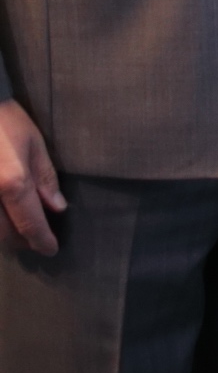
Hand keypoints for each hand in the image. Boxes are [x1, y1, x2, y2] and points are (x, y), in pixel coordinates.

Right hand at [0, 100, 64, 256]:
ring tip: (19, 233)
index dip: (42, 241)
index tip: (51, 250)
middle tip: (37, 241)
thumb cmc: (7, 122)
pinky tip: (4, 219)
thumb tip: (57, 208)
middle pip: (4, 234)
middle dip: (21, 242)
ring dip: (4, 235)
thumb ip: (45, 180)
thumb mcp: (35, 146)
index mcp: (12, 183)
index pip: (30, 224)